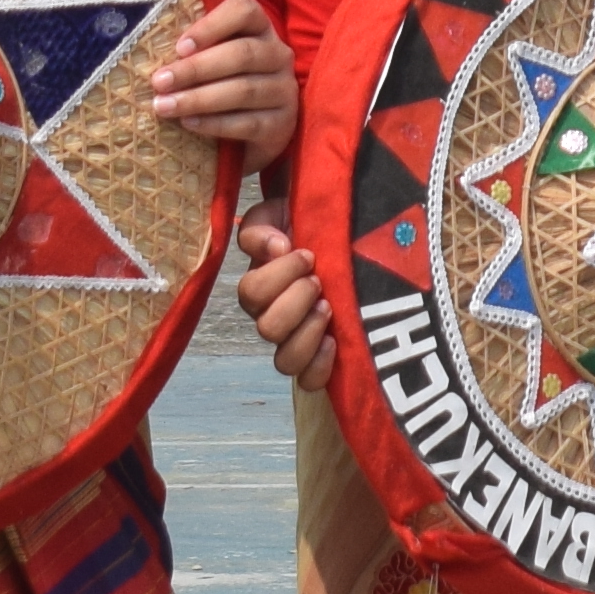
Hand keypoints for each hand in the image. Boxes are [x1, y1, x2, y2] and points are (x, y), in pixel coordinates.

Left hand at [145, 0, 295, 167]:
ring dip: (199, 99)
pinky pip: (249, 123)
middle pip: (242, 54)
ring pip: (244, 90)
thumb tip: (143, 42)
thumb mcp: (209, 57)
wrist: (251, 130)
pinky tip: (189, 124)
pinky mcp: (282, 124)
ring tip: (164, 106)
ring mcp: (284, 90)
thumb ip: (190, 48)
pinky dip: (216, 124)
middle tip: (159, 82)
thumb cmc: (219, 83)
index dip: (212, 26)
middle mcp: (278, 55)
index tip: (179, 47)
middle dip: (196, 68)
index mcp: (259, 29)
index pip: (245, 11)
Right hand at [233, 209, 334, 389]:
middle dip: (297, 302)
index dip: (279, 275)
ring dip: (308, 334)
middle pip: (267, 328)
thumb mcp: (283, 212)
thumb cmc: (310, 227)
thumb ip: (263, 225)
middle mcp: (272, 316)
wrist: (343, 237)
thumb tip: (274, 245)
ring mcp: (295, 340)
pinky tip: (334, 342)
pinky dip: (319, 367)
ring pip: (284, 361)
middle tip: (319, 281)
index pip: (252, 293)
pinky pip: (308, 381)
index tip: (308, 254)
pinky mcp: (319, 358)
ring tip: (329, 308)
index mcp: (261, 285)